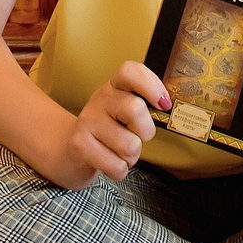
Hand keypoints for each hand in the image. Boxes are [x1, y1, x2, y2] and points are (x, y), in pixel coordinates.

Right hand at [47, 61, 171, 187]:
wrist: (74, 152)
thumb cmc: (111, 131)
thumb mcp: (126, 111)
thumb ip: (147, 106)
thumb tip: (169, 109)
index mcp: (115, 86)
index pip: (130, 71)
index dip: (151, 85)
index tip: (163, 104)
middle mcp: (100, 98)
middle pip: (135, 109)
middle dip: (145, 132)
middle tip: (136, 136)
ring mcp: (87, 120)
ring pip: (129, 145)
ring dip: (131, 156)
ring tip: (120, 151)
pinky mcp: (79, 144)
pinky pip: (117, 165)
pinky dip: (120, 170)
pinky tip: (110, 162)